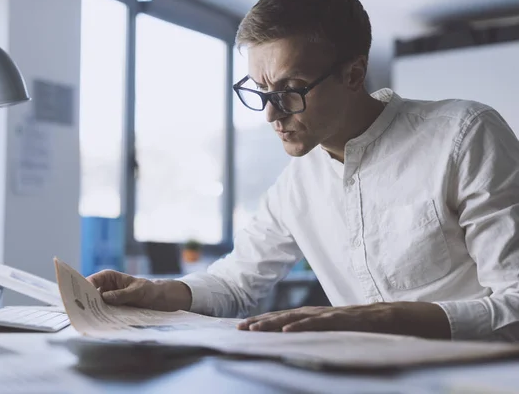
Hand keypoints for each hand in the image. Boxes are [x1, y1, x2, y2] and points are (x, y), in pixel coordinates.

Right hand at [86, 270, 191, 311]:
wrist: (160, 300)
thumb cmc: (149, 290)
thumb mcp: (137, 292)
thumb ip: (121, 295)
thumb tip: (103, 298)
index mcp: (109, 277)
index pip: (92, 280)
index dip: (83, 287)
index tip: (77, 296)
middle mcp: (106, 288)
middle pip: (90, 294)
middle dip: (84, 302)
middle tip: (79, 311)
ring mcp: (107, 300)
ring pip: (95, 306)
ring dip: (91, 312)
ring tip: (86, 321)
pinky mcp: (112, 310)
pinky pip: (103, 314)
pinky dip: (100, 318)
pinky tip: (97, 325)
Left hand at [237, 302, 450, 338]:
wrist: (428, 319)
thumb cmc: (394, 332)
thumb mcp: (361, 340)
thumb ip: (341, 341)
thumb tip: (322, 352)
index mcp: (334, 320)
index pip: (297, 320)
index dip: (272, 323)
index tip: (248, 329)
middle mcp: (337, 314)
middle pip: (294, 315)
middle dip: (265, 322)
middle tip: (239, 330)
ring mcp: (348, 314)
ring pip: (307, 316)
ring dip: (279, 322)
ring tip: (255, 330)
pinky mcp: (362, 318)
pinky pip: (332, 322)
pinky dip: (310, 324)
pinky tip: (291, 329)